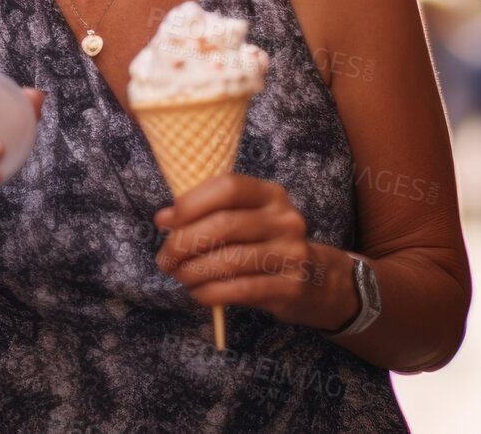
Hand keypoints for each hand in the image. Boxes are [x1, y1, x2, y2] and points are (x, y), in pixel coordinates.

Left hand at [153, 174, 355, 331]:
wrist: (317, 281)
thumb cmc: (265, 245)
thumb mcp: (247, 220)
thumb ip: (209, 214)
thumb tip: (164, 219)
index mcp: (270, 194)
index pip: (228, 187)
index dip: (190, 203)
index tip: (163, 221)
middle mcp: (285, 219)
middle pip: (224, 225)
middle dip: (183, 243)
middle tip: (165, 259)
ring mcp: (292, 253)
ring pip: (230, 260)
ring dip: (193, 272)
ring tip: (179, 276)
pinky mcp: (292, 286)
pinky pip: (240, 290)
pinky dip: (210, 293)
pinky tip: (198, 293)